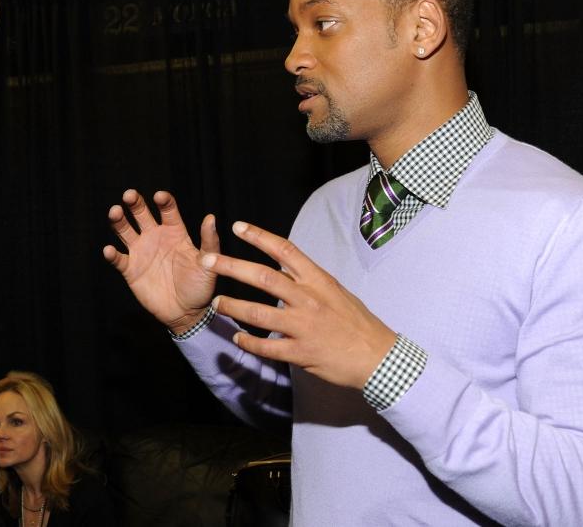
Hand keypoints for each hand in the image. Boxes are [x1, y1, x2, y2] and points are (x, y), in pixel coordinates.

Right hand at [103, 190, 219, 333]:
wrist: (187, 312)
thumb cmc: (200, 285)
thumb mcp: (207, 263)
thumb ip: (209, 241)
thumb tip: (211, 217)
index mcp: (174, 232)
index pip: (167, 210)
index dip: (163, 201)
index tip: (159, 196)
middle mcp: (155, 237)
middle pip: (141, 214)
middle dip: (135, 203)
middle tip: (129, 195)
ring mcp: (141, 252)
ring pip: (125, 230)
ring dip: (118, 220)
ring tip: (114, 212)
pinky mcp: (130, 270)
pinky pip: (118, 259)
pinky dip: (112, 254)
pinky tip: (110, 250)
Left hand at [199, 221, 397, 389]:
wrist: (377, 356)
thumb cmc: (356, 322)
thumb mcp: (335, 291)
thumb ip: (308, 279)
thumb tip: (283, 265)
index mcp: (318, 280)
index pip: (285, 250)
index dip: (259, 236)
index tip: (237, 227)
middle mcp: (308, 299)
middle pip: (263, 277)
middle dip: (231, 266)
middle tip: (206, 260)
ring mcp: (304, 326)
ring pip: (258, 313)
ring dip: (232, 307)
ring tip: (216, 303)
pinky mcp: (301, 353)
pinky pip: (267, 346)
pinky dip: (248, 342)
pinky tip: (237, 338)